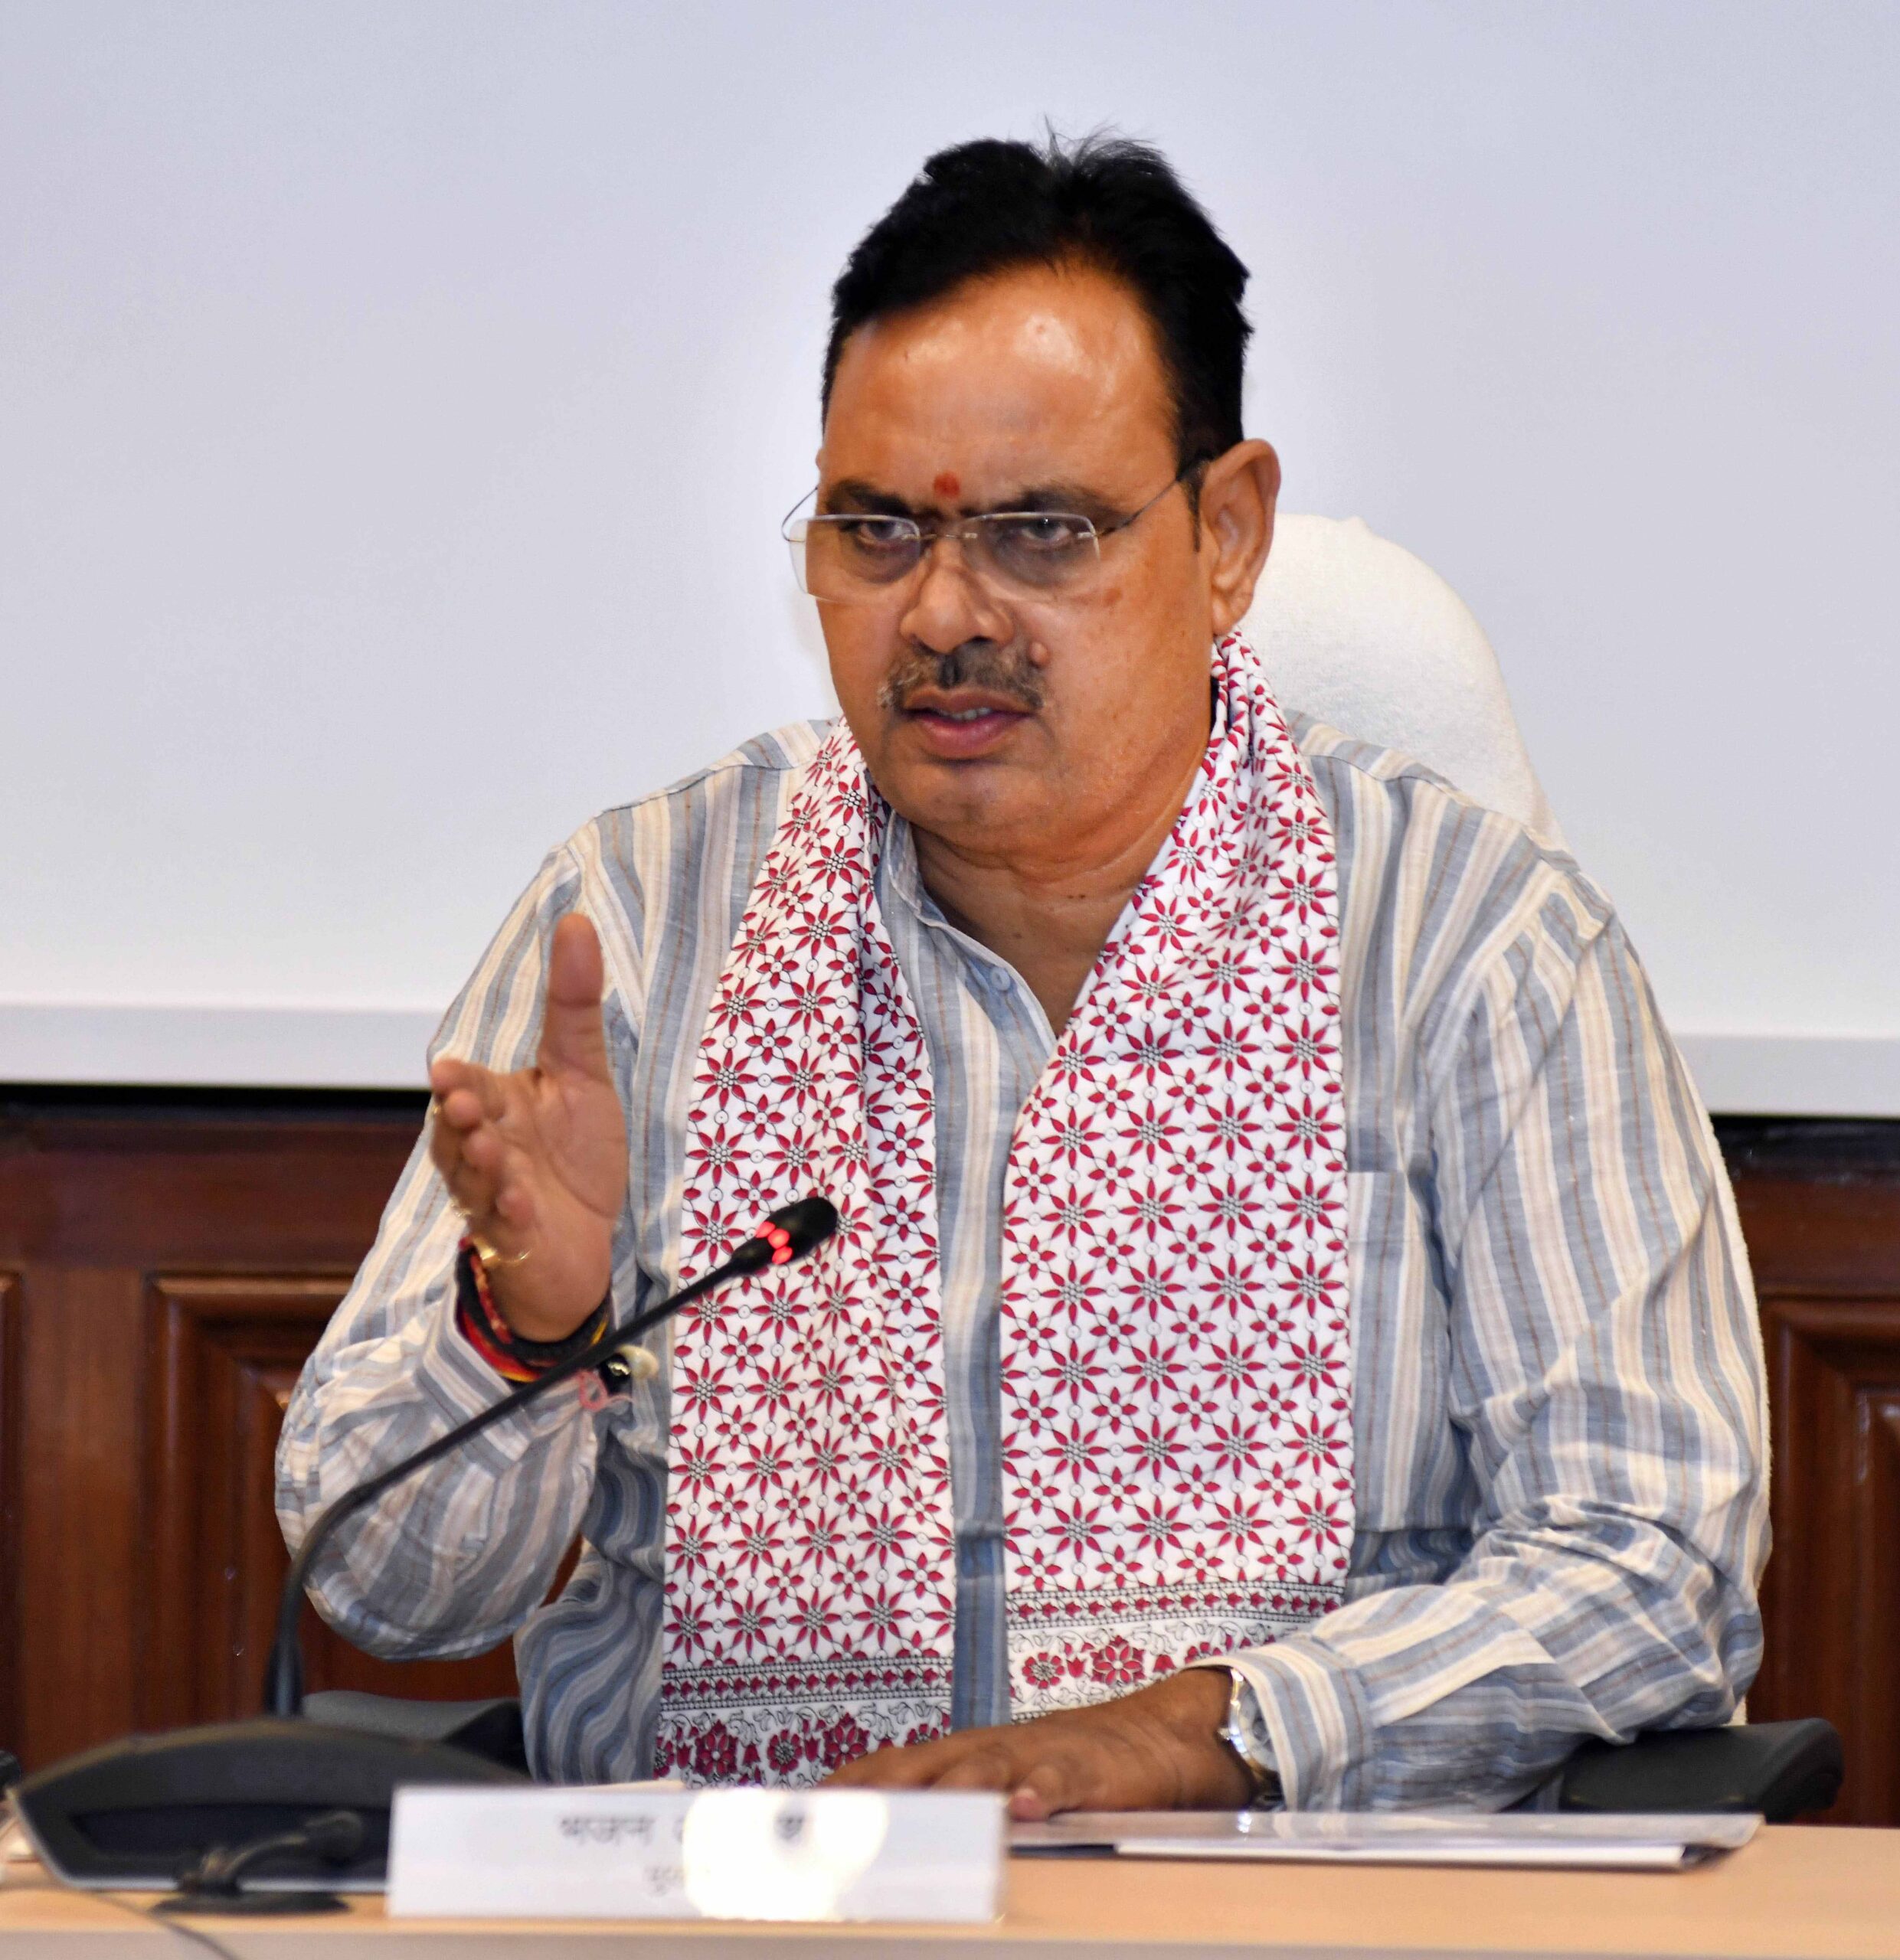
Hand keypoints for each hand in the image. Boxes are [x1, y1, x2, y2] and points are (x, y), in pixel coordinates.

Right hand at [428, 913, 628, 1341]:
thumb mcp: (583, 1074)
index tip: (449, 1073)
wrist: (585, 1241)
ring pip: (472, 1179)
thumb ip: (573, 1004)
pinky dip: (511, 1216)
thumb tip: (575, 920)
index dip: (459, 1083)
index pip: (468, 1086)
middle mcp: (483, 1147)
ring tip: (489, 1152)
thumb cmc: (575, 1155)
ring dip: (479, 1166)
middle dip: (460, 1120)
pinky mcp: (513, 1239)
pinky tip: (523, 1206)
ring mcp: (493, 1195)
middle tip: (467, 1107)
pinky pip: (504, 1228)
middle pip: (457, 1132)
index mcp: (496, 1105)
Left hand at [822, 1667, 1252, 1819]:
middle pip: (921, 1764)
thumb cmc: (1055, 1770)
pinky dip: (1040, 1789)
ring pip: (983, 1766)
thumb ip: (942, 1807)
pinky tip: (1026, 1807)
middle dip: (879, 1790)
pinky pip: (1058, 1777)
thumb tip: (878, 1842)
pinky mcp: (1084, 1768)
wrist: (1145, 1740)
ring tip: (926, 1812)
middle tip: (838, 1819)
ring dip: (953, 1788)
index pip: (885, 1769)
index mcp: (955, 1758)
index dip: (844, 1791)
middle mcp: (983, 1751)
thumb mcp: (992, 1788)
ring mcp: (1031, 1755)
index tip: (798, 1815)